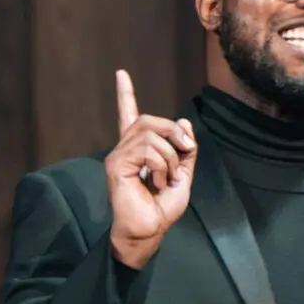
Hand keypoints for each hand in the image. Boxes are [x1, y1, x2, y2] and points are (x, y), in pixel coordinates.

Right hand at [105, 69, 196, 269]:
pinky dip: (161, 165)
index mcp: (138, 150)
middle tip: (187, 151)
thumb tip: (184, 124)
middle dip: (174, 131)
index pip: (129, 115)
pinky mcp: (117, 165)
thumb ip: (184, 151)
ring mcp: (118, 156)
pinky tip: (157, 182)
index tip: (120, 74)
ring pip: (150, 134)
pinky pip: (147, 150)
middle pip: (149, 120)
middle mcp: (124, 149)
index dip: (125, 94)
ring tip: (168, 178)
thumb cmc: (162, 208)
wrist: (150, 230)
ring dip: (170, 155)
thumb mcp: (183, 175)